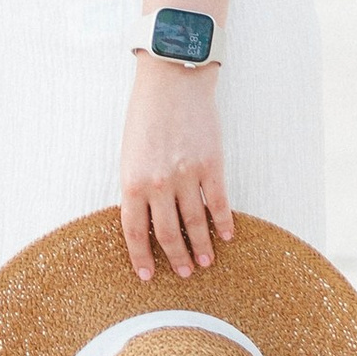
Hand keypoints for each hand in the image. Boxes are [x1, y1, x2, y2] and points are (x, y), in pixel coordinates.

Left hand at [117, 56, 231, 279]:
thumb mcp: (130, 153)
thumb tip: (146, 220)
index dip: (142, 257)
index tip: (149, 275)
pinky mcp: (212, 165)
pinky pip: (219, 203)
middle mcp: (159, 184)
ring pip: (195, 223)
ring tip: (206, 261)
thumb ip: (137, 186)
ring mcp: (187, 176)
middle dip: (176, 257)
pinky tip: (226, 236)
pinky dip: (224, 223)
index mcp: (132, 181)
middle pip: (168, 233)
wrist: (172, 80)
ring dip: (202, 247)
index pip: (135, 232)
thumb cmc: (146, 114)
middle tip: (184, 272)